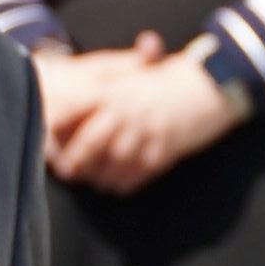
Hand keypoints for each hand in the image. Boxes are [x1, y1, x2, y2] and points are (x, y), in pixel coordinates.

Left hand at [45, 36, 251, 198]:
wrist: (213, 82)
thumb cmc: (173, 79)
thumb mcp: (138, 78)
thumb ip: (112, 94)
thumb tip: (87, 111)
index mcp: (118, 91)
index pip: (79, 112)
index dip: (62, 129)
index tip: (51, 142)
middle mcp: (129, 110)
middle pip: (92, 140)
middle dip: (77, 159)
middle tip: (68, 172)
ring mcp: (148, 129)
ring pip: (116, 160)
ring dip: (103, 175)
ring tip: (98, 183)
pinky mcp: (166, 146)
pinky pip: (141, 171)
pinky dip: (129, 182)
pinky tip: (122, 187)